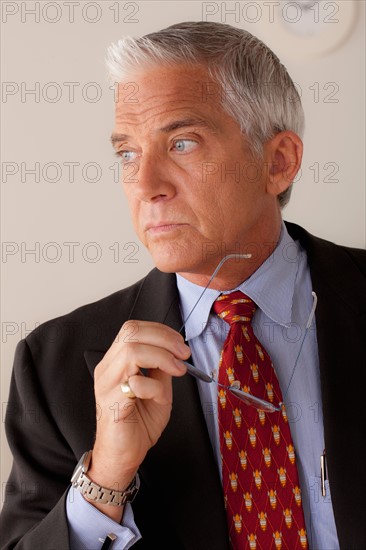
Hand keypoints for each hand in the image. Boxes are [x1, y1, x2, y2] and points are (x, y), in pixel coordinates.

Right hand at [86, 320, 189, 518]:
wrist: (123, 456)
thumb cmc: (138, 423)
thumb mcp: (157, 387)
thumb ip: (161, 367)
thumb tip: (175, 349)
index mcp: (115, 361)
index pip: (132, 328)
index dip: (160, 331)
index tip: (180, 344)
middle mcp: (107, 368)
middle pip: (131, 332)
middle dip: (164, 339)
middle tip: (183, 354)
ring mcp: (107, 384)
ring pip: (132, 351)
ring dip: (162, 357)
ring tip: (177, 370)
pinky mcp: (111, 403)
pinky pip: (135, 383)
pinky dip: (155, 387)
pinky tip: (161, 398)